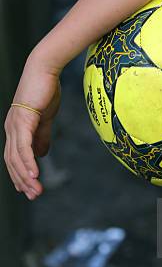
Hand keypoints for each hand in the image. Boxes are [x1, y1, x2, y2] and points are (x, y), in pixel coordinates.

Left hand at [3, 55, 61, 199]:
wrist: (45, 70)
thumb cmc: (45, 90)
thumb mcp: (46, 118)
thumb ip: (42, 136)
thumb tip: (41, 154)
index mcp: (15, 129)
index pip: (14, 157)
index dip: (20, 174)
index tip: (29, 190)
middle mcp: (11, 129)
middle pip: (13, 161)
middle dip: (22, 181)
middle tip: (34, 196)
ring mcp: (15, 125)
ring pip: (17, 158)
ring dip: (26, 176)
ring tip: (36, 190)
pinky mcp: (23, 121)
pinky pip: (24, 147)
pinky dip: (28, 162)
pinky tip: (35, 174)